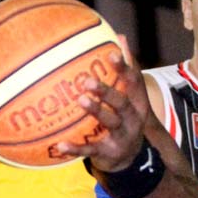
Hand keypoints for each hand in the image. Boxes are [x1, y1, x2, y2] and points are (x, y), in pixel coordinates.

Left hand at [55, 35, 149, 170]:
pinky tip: (59, 145)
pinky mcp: (108, 153)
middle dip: (107, 92)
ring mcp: (122, 137)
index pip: (134, 82)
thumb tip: (121, 36)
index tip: (111, 54)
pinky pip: (90, 150)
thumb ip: (126, 70)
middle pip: (122, 103)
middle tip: (88, 81)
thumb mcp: (131, 97)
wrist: (131, 161)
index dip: (124, 67)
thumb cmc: (126, 119)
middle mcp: (133, 119)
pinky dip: (75, 148)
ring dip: (96, 111)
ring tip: (80, 100)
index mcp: (138, 103)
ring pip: (109, 123)